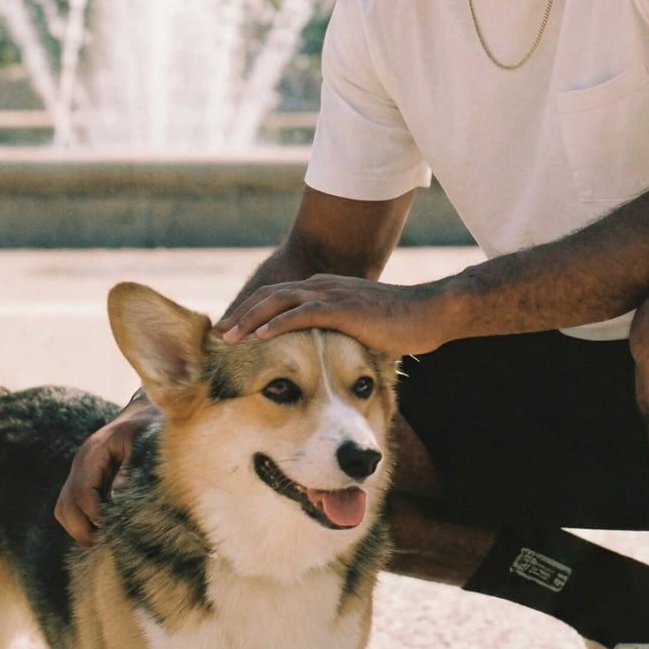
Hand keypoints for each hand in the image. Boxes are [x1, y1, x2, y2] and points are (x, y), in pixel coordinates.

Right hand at [54, 395, 156, 544]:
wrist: (145, 413)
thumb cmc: (148, 428)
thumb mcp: (143, 445)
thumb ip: (130, 471)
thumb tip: (118, 499)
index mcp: (94, 452)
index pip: (82, 491)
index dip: (93, 514)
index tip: (110, 528)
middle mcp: (82, 462)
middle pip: (66, 503)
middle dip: (79, 527)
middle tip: (98, 543)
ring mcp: (80, 470)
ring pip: (64, 507)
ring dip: (77, 527)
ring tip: (97, 541)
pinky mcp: (85, 479)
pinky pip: (72, 504)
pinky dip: (80, 521)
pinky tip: (99, 530)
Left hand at [218, 273, 450, 356]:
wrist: (431, 312)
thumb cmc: (400, 326)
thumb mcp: (359, 329)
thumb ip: (337, 336)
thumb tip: (322, 360)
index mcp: (323, 292)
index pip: (276, 299)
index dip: (250, 314)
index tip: (230, 335)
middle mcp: (322, 288)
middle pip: (268, 297)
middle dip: (240, 315)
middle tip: (217, 335)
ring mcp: (332, 295)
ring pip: (278, 302)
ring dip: (249, 318)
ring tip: (228, 337)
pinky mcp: (343, 308)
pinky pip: (303, 313)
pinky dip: (278, 324)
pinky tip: (260, 337)